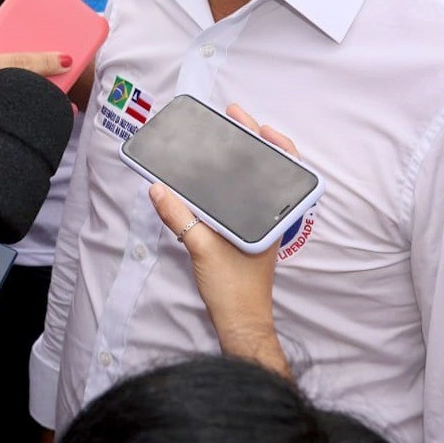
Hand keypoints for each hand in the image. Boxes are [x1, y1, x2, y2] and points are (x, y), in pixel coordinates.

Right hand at [0, 32, 68, 182]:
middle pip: (24, 96)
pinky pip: (0, 145)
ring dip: (34, 118)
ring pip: (17, 121)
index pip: (16, 64)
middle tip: (62, 92)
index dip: (46, 60)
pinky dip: (13, 141)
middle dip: (46, 94)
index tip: (67, 58)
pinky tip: (19, 141)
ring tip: (46, 116)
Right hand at [149, 104, 294, 378]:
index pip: (284, 168)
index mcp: (270, 216)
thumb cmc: (233, 288)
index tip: (256, 123)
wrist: (241, 323)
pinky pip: (245, 200)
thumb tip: (158, 188)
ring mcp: (260, 228)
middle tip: (233, 119)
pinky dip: (233, 183)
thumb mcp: (202, 247)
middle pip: (268, 169)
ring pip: (257, 184)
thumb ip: (180, 216)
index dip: (275, 141)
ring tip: (223, 140)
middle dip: (253, 142)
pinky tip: (215, 178)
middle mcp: (270, 218)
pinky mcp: (248, 237)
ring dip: (243, 161)